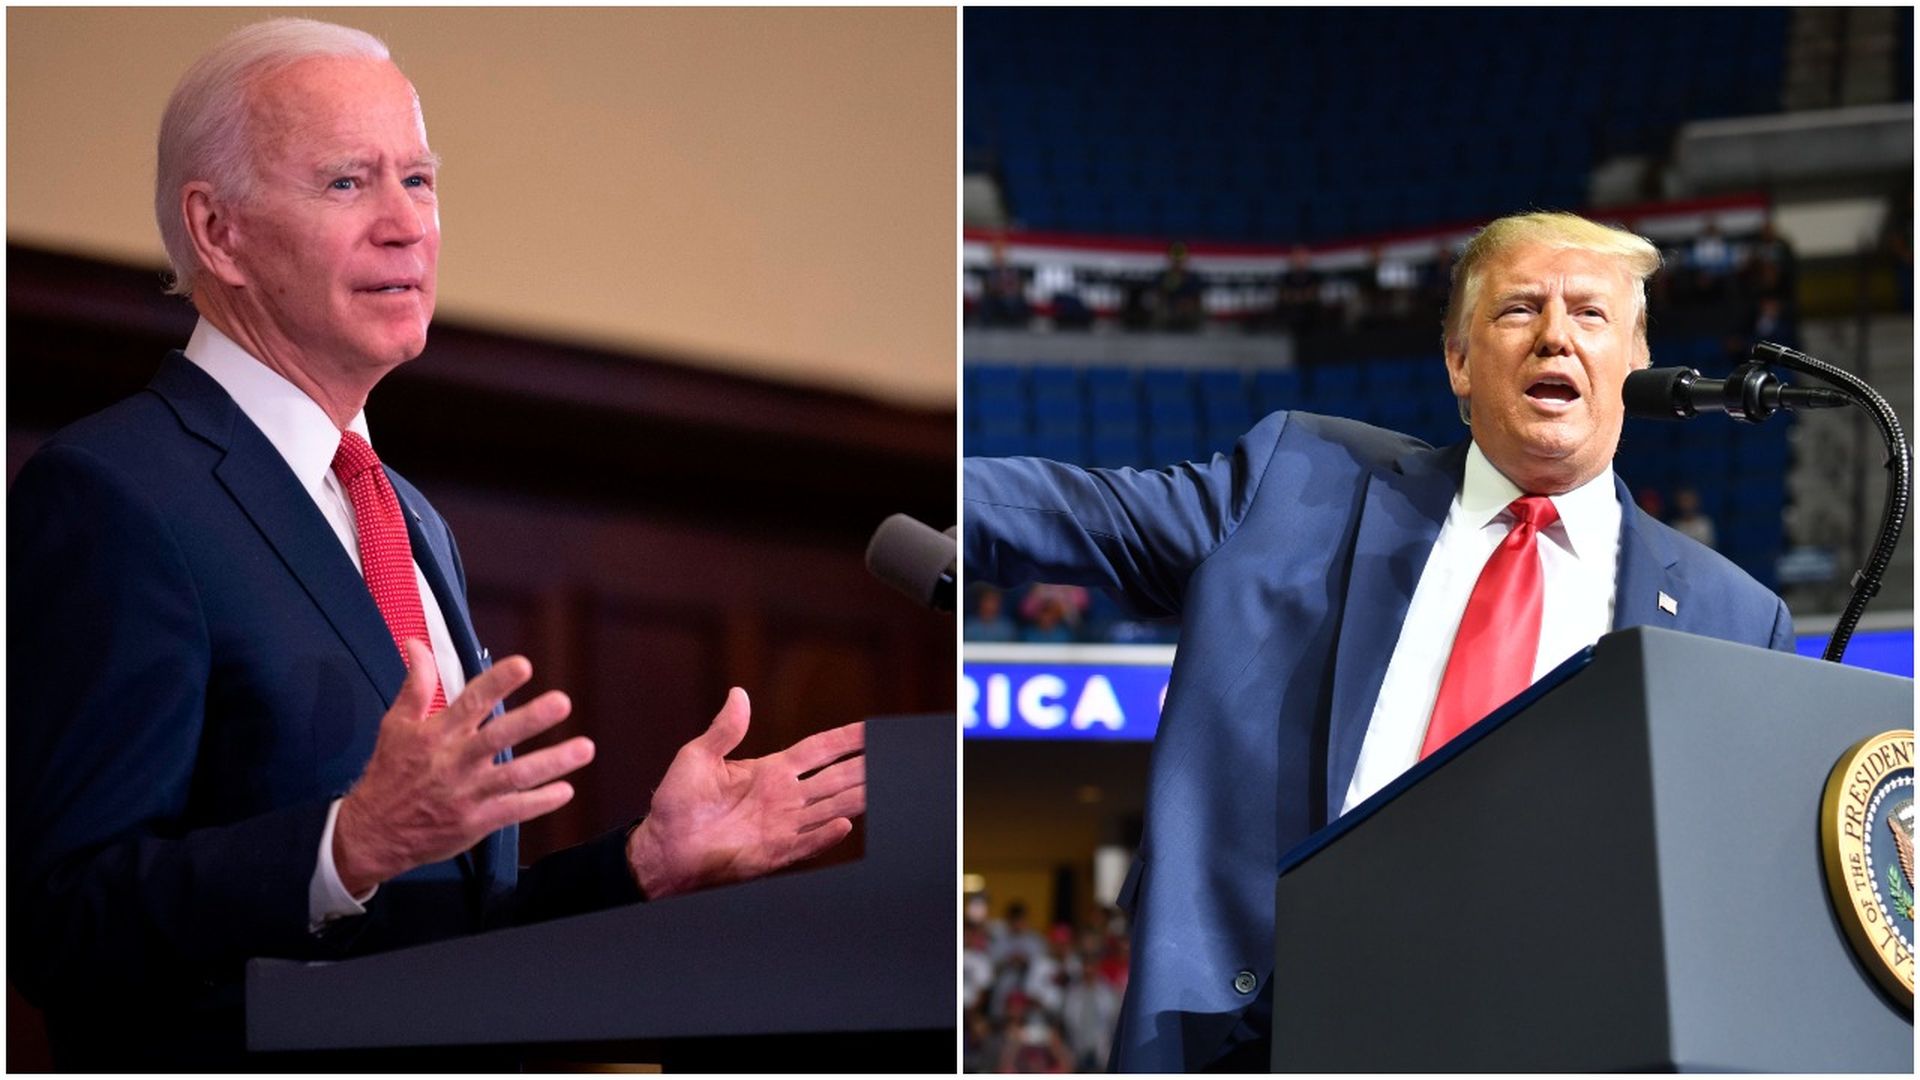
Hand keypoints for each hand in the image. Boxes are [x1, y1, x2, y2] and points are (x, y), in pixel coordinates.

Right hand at [334, 641, 592, 894]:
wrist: (372, 833)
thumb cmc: (388, 774)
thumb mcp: (396, 725)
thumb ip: (416, 684)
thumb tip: (417, 644)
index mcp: (436, 735)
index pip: (470, 702)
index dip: (496, 683)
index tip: (523, 665)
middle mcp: (455, 762)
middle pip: (498, 737)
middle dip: (531, 719)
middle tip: (562, 702)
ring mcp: (468, 794)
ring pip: (516, 776)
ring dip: (552, 762)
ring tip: (584, 748)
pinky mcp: (476, 822)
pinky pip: (514, 810)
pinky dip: (541, 802)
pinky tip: (566, 790)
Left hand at [625, 688, 864, 898]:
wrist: (663, 847)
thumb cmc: (677, 803)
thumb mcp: (697, 756)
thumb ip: (725, 730)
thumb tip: (738, 694)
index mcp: (770, 771)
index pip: (819, 751)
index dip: (845, 739)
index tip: (872, 728)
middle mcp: (784, 797)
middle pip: (835, 778)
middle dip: (865, 765)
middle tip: (893, 753)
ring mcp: (783, 826)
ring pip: (831, 807)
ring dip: (858, 796)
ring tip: (884, 783)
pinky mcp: (774, 853)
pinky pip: (808, 842)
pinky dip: (826, 835)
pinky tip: (847, 825)